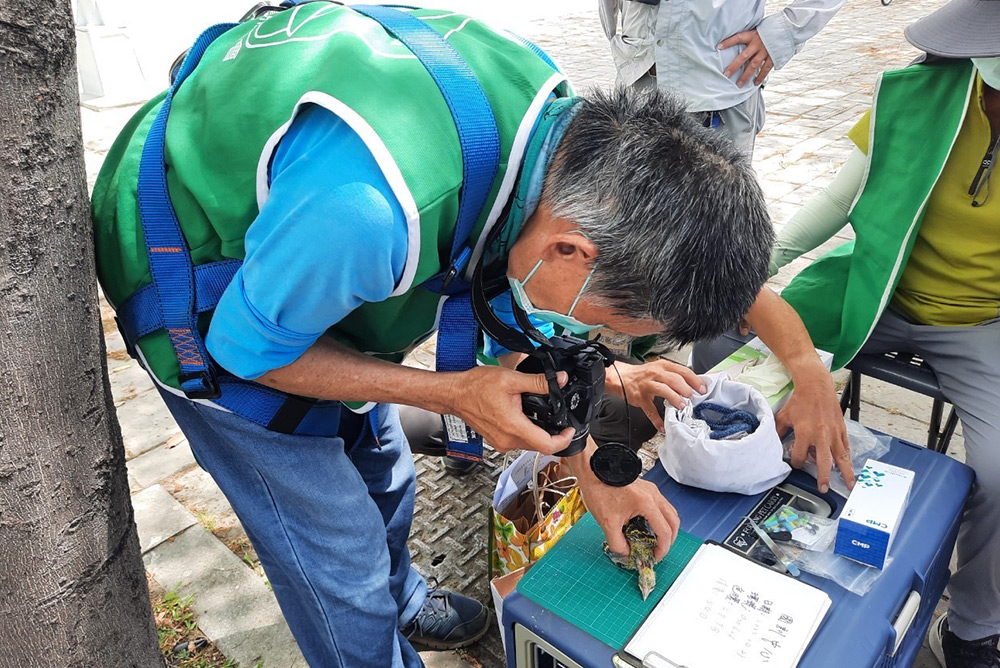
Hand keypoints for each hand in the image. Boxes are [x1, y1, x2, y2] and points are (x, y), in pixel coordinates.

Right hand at [453, 366, 574, 453]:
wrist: (455, 394)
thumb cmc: (476, 387)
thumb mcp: (512, 380)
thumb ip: (539, 382)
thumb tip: (560, 380)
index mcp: (514, 427)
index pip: (547, 445)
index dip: (563, 440)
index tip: (569, 430)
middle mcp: (507, 440)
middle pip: (539, 445)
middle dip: (552, 434)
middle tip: (559, 419)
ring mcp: (501, 443)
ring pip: (528, 444)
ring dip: (537, 432)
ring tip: (540, 414)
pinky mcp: (496, 441)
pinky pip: (517, 441)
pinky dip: (525, 431)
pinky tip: (523, 415)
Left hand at [581, 475, 680, 561]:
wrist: (592, 470)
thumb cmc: (599, 489)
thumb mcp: (607, 523)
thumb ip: (618, 543)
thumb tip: (626, 554)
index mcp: (647, 503)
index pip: (665, 531)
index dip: (662, 549)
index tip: (655, 557)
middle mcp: (653, 495)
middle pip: (673, 521)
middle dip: (669, 539)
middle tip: (658, 550)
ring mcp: (651, 490)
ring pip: (669, 512)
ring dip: (666, 527)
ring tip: (654, 539)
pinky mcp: (646, 488)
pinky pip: (660, 506)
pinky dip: (659, 518)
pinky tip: (646, 525)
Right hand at [609, 359, 706, 431]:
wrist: (622, 377)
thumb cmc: (644, 375)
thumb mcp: (660, 369)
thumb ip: (675, 376)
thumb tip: (693, 386)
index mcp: (663, 366)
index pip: (683, 371)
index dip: (694, 381)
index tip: (702, 389)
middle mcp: (656, 374)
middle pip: (674, 379)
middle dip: (686, 389)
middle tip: (693, 398)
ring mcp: (647, 385)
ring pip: (663, 390)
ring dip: (674, 399)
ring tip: (682, 407)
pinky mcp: (640, 398)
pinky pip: (650, 409)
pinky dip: (656, 419)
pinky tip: (662, 425)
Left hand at [719, 29, 773, 86]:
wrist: (787, 28)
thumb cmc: (770, 29)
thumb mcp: (758, 29)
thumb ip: (749, 37)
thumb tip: (738, 42)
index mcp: (753, 35)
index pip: (738, 38)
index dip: (728, 42)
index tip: (718, 47)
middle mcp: (758, 44)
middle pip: (743, 57)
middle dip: (734, 66)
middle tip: (726, 74)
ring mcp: (766, 51)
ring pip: (753, 66)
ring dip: (745, 76)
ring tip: (739, 84)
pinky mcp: (773, 57)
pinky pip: (765, 69)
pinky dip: (760, 77)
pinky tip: (755, 83)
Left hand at [775, 367, 855, 492]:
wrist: (816, 387)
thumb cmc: (799, 401)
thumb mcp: (783, 416)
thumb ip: (778, 432)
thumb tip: (773, 445)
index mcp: (804, 432)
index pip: (798, 456)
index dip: (795, 462)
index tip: (795, 463)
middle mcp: (821, 435)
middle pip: (823, 462)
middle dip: (823, 477)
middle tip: (823, 488)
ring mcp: (833, 433)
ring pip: (841, 458)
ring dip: (845, 473)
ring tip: (849, 485)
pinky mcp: (842, 430)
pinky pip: (846, 448)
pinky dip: (848, 459)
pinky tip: (850, 468)